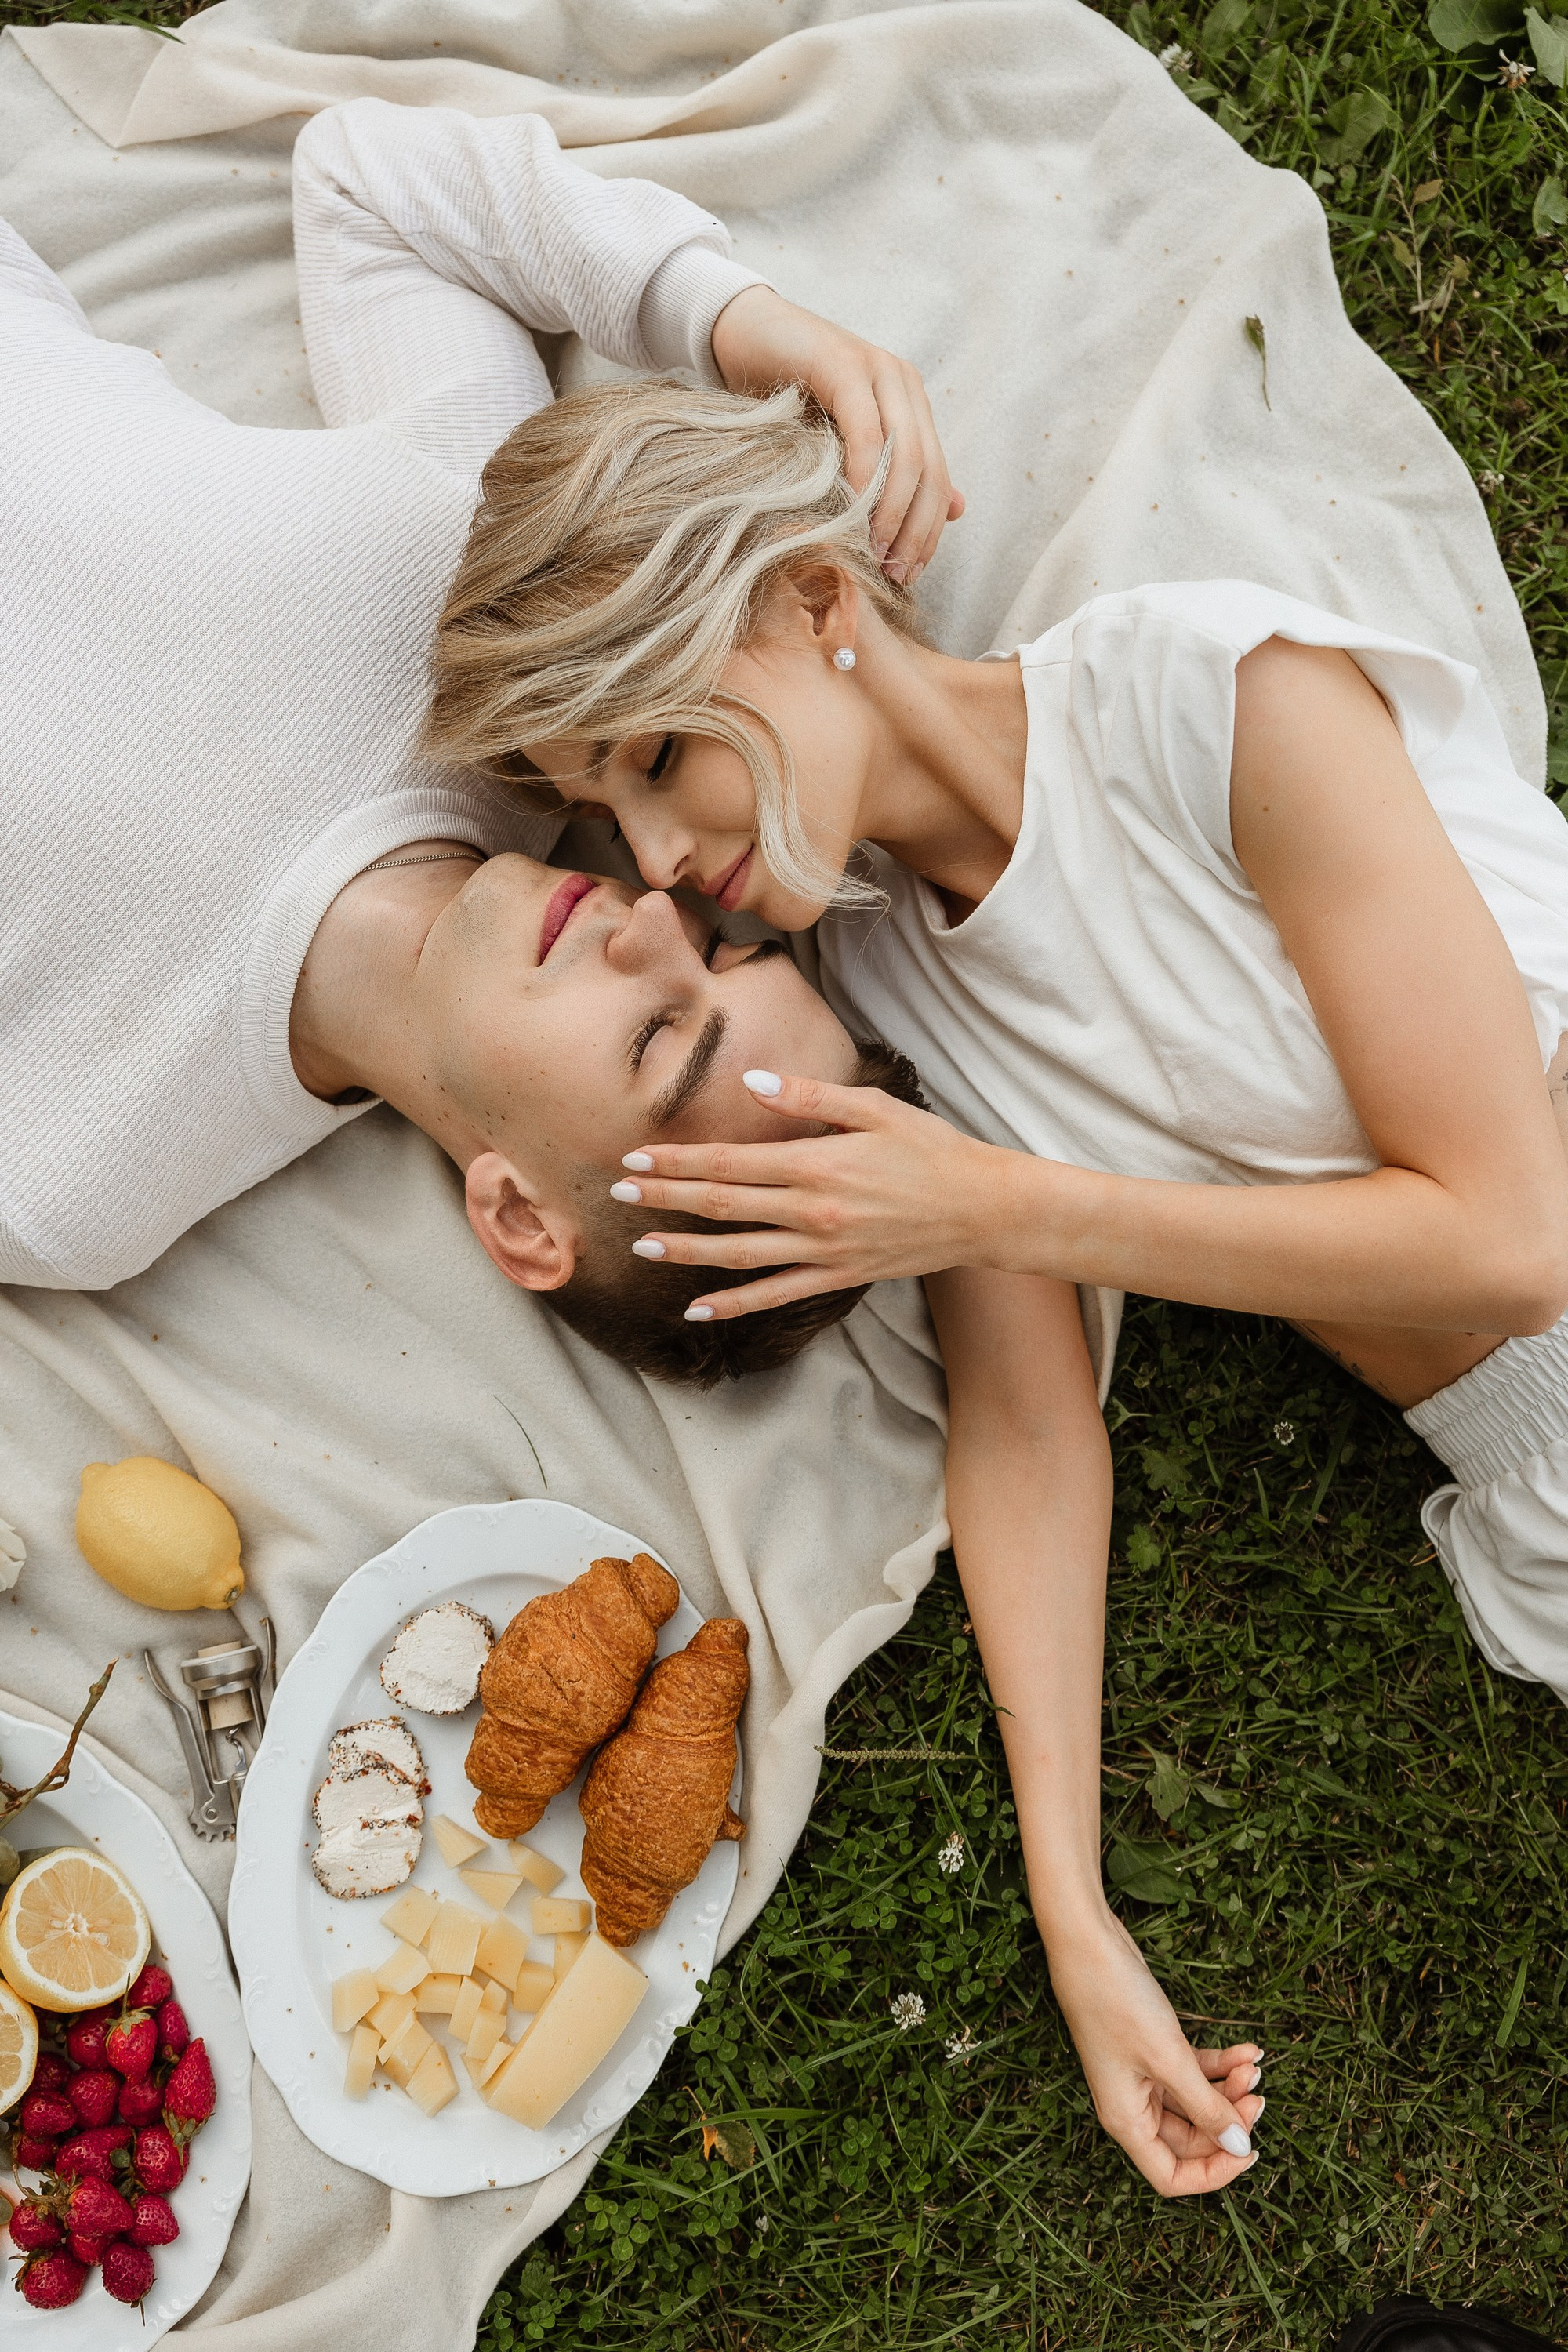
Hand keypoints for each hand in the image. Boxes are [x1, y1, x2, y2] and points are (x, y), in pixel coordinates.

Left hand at [615, 1070, 1021, 1315]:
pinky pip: (775, 1295)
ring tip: (642, 1245)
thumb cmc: (931, 1149)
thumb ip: (809, 1096)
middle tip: (618, 1194)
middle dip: (665, 1199)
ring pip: (738, 1255)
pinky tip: (696, 1309)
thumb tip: (750, 1081)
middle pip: (722, 1205)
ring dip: (685, 1250)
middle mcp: (812, 1211)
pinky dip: (733, 1305)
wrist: (982, 1209)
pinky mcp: (837, 1277)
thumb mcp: (874, 1107)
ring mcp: (823, 1250)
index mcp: (816, 1163)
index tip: (636, 1158)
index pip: (729, 1162)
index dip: (678, 1162)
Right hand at [709, 285, 963, 583]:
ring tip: (875, 553)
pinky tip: (852, 513)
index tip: (909, 574)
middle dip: (916, 531)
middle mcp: (902, 383)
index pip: (937, 477)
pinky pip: (865, 431)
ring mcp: (877, 370)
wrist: (741, 333)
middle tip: (894, 574)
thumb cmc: (785, 395)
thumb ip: (896, 472)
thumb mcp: (843, 439)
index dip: (928, 532)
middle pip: (929, 470)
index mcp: (910, 402)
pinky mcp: (843, 365)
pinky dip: (863, 476)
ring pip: (905, 454)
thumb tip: (957, 510)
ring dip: (892, 512)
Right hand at [1048, 1911, 1263, 2196]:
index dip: (1213, 2173)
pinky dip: (1220, 2064)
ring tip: (1253, 2066)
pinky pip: (1194, 2071)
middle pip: (1191, 2139)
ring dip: (1228, 2088)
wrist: (1088, 1943)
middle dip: (1228, 2120)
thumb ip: (1206, 2106)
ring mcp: (1143, 2077)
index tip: (1248, 2149)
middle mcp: (1133, 2106)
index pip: (1172, 2176)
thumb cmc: (1117, 2002)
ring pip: (1196, 2102)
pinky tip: (1246, 2050)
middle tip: (1258, 2095)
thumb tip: (1240, 2145)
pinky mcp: (1152, 2049)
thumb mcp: (1169, 2058)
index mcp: (1127, 2121)